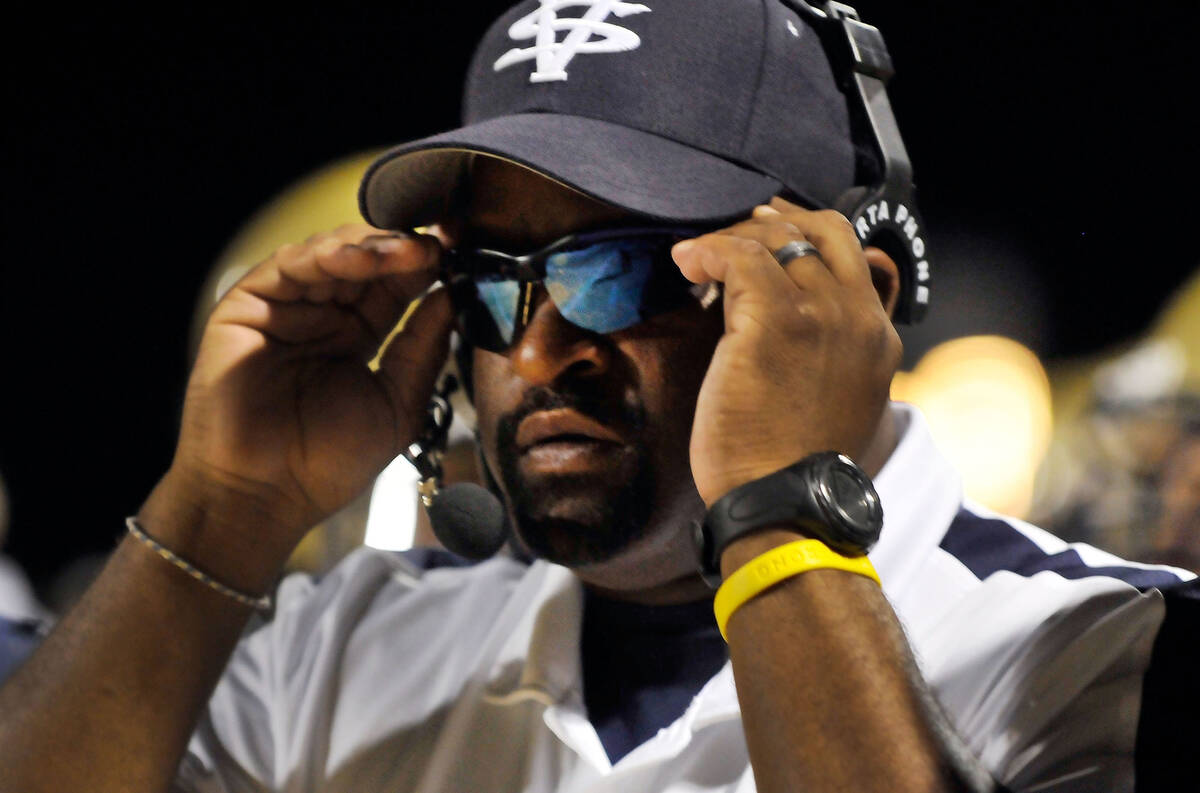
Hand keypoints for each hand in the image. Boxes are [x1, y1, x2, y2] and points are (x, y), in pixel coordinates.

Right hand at [143, 224, 453, 580]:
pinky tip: (356, 258)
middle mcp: (322, 314)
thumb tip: (453, 298)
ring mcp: (284, 307)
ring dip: (370, 246)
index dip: (425, 268)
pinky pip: (285, 266)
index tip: (459, 256)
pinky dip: (321, 255)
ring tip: (404, 252)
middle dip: (403, 249)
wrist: (265, 497)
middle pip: (365, 261)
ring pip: (328, 253)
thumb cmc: (327, 462)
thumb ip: (423, 350)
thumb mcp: (397, 404)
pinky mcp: (246, 306)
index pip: (396, 286)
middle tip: (436, 247)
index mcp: (358, 334)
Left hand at [672, 199, 900, 506]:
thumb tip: (790, 331)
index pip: (851, 254)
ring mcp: (820, 313)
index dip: (807, 234)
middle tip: (736, 232)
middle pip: (824, 230)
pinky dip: (709, 251)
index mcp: (877, 336)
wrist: (789, 501)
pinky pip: (740, 256)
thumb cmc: (797, 466)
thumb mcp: (840, 403)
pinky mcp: (775, 320)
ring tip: (697, 256)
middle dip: (776, 221)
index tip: (770, 233)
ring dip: (732, 238)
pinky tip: (687, 264)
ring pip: (777, 238)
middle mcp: (857, 315)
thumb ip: (831, 357)